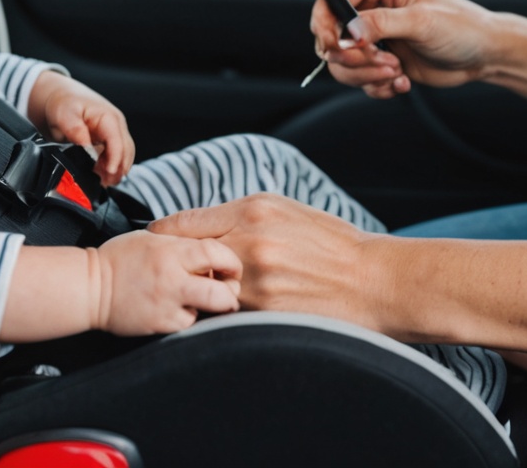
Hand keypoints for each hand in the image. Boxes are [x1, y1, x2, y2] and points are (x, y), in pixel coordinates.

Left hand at [28, 71, 133, 184]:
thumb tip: (86, 148)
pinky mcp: (108, 140)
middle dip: (118, 168)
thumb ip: (76, 131)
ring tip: (103, 182)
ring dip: (115, 170)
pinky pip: (114, 156)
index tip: (109, 172)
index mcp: (109, 117)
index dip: (115, 159)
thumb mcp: (66, 114)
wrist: (62, 97)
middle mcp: (116, 125)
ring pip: (123, 155)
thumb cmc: (65, 102)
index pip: (118, 142)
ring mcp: (113, 133)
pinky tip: (100, 175)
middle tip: (106, 182)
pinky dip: (109, 167)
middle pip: (126, 151)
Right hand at [90, 230, 241, 334]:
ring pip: (210, 311)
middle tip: (229, 289)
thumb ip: (186, 242)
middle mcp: (172, 278)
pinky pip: (190, 323)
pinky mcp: (161, 324)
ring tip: (203, 298)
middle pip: (224, 292)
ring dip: (212, 306)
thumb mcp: (156, 238)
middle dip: (232, 292)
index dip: (231, 261)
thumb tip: (217, 252)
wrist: (92, 287)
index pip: (217, 254)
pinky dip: (191, 316)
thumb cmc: (123, 257)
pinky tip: (179, 308)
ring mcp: (167, 304)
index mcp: (172, 251)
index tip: (231, 266)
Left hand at [150, 194, 388, 330]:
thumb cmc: (333, 244)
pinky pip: (227, 315)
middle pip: (186, 258)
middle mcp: (249, 242)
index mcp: (253, 210)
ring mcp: (255, 281)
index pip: (184, 222)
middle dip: (176, 266)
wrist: (373, 280)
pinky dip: (223, 315)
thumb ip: (242, 215)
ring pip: (204, 289)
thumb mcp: (287, 211)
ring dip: (199, 294)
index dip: (162, 234)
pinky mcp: (265, 313)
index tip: (153, 241)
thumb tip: (203, 224)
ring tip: (198, 296)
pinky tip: (229, 315)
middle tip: (168, 274)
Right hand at [311, 0, 502, 97]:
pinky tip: (402, 81)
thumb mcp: (422, 21)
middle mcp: (375, 5)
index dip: (323, 19)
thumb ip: (381, 23)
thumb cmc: (462, 27)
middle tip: (379, 62)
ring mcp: (377, 34)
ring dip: (365, 73)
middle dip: (350, 55)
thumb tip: (347, 32)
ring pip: (343, 59)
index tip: (330, 44)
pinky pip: (359, 77)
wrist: (484, 56)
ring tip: (396, 72)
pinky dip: (376, 85)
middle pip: (332, 31)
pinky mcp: (382, 58)